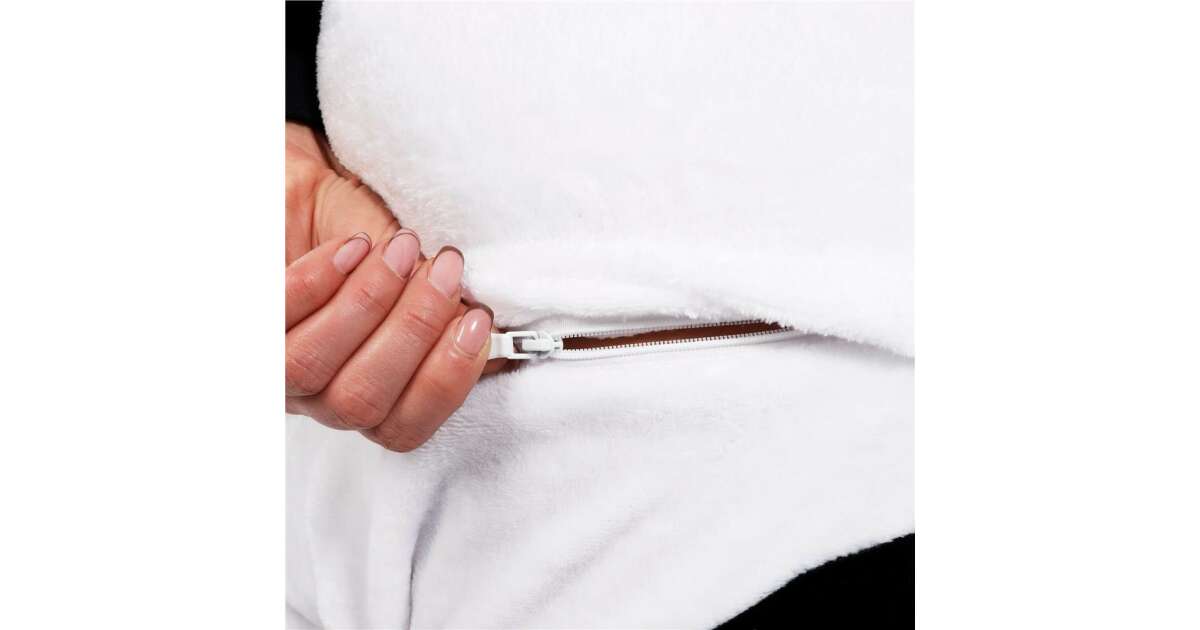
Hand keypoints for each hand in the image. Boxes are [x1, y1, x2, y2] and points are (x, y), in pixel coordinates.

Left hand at [285, 123, 501, 450]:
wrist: (308, 196)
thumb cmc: (371, 240)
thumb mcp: (419, 275)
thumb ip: (451, 310)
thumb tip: (500, 335)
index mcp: (371, 397)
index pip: (405, 427)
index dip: (445, 382)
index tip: (478, 322)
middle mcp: (318, 397)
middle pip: (360, 401)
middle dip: (412, 333)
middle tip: (445, 270)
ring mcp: (275, 366)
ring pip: (313, 365)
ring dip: (367, 304)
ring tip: (401, 248)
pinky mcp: (246, 323)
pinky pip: (277, 317)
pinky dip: (321, 280)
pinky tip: (354, 246)